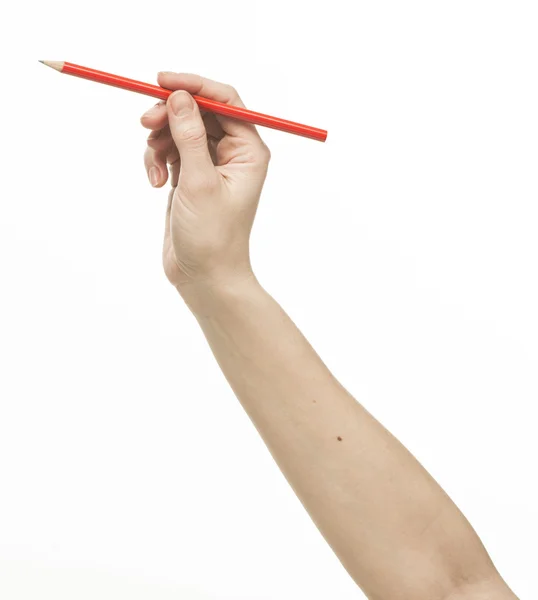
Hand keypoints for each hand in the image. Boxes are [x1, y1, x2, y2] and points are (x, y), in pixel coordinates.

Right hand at [140, 72, 270, 299]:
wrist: (204, 277)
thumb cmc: (212, 236)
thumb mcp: (199, 182)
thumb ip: (189, 136)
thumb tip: (178, 95)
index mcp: (248, 151)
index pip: (224, 101)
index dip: (194, 85)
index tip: (161, 80)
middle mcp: (233, 154)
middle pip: (198, 111)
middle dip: (169, 115)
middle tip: (145, 123)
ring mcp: (210, 165)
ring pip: (179, 130)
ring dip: (160, 142)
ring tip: (155, 170)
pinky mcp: (190, 177)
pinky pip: (170, 151)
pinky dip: (157, 160)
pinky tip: (155, 184)